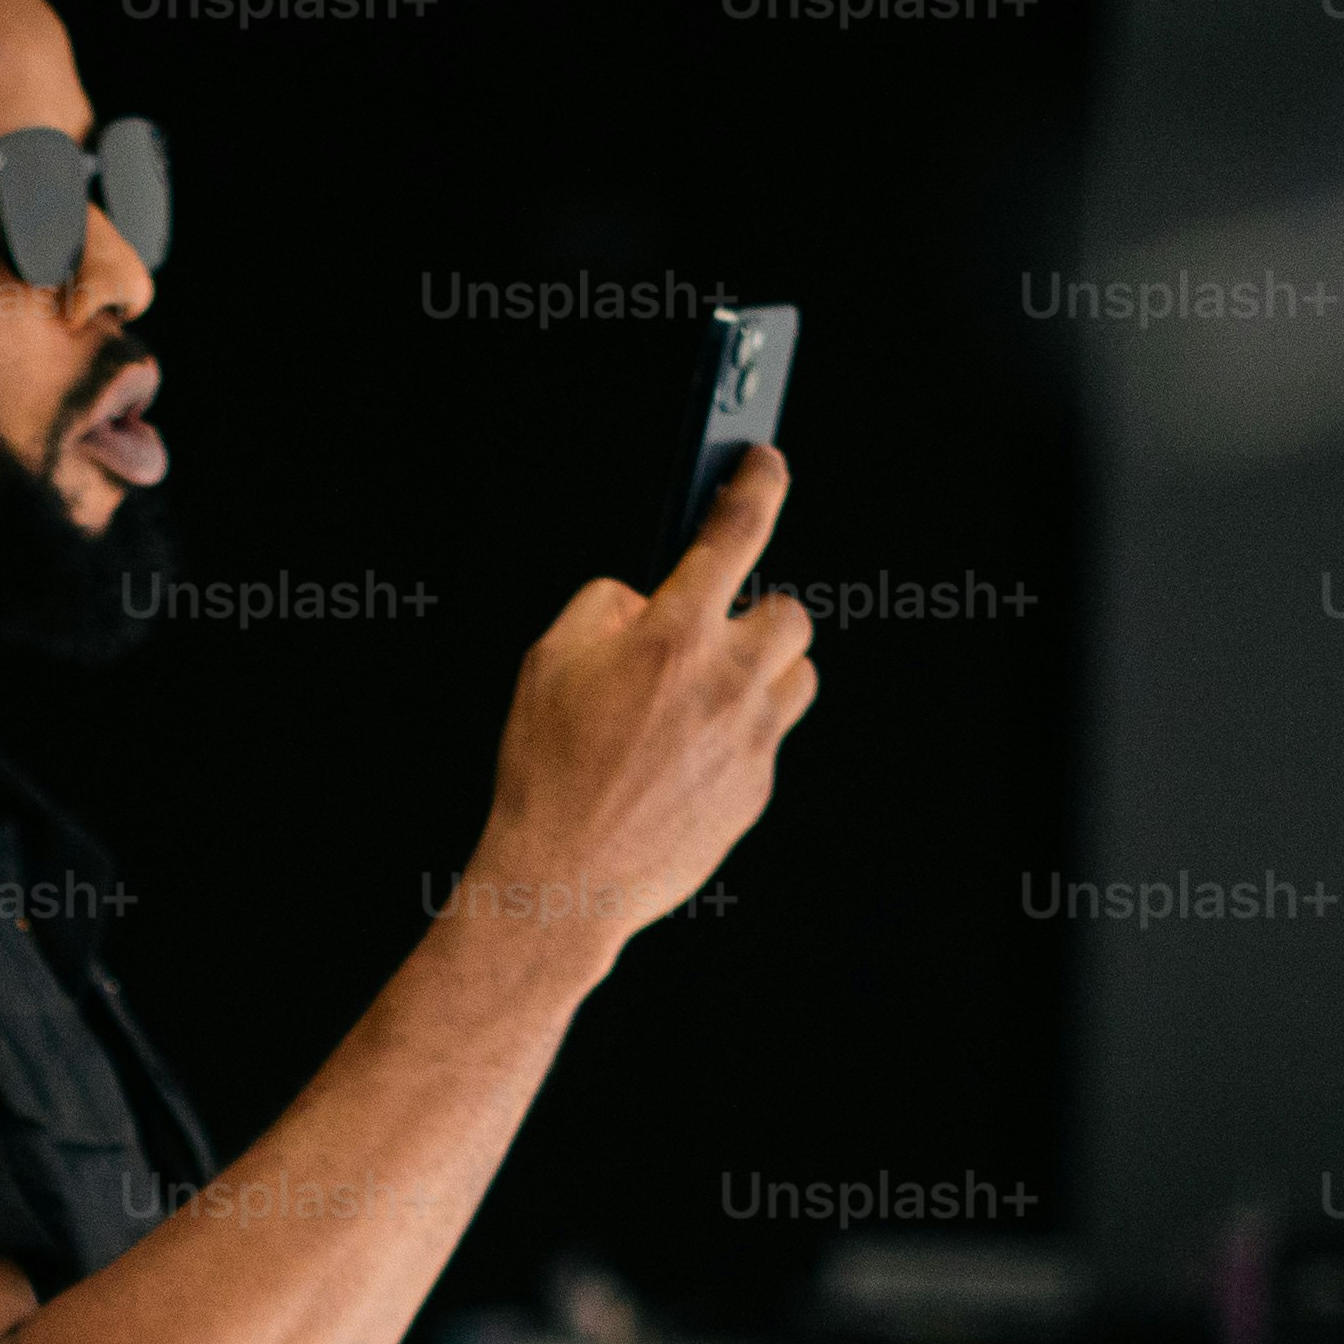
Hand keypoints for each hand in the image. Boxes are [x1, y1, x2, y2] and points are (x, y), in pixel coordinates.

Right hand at [449, 443, 819, 963]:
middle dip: (753, 613)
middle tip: (708, 633)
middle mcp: (727, 682)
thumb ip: (607, 603)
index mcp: (673, 636)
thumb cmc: (547, 771)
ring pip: (797, 674)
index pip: (737, 531)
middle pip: (789, 612)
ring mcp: (750, 739)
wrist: (565, 879)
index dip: (758, 482)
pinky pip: (771, 737)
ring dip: (763, 670)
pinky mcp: (756, 789)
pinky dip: (741, 732)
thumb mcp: (548, 660)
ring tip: (705, 696)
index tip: (765, 464)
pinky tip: (687, 758)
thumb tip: (645, 594)